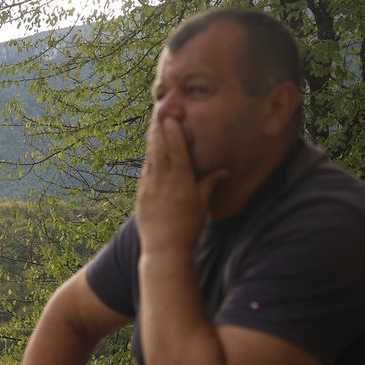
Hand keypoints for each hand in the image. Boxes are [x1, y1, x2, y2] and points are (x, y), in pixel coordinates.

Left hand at [135, 116, 227, 255]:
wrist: (164, 250)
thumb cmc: (189, 228)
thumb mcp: (202, 205)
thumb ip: (210, 184)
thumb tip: (224, 171)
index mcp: (181, 181)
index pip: (176, 150)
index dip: (173, 132)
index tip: (171, 118)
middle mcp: (163, 182)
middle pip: (160, 149)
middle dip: (159, 130)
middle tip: (159, 114)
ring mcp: (149, 188)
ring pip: (150, 159)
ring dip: (152, 142)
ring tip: (153, 127)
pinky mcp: (140, 196)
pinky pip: (144, 173)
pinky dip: (147, 160)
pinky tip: (149, 153)